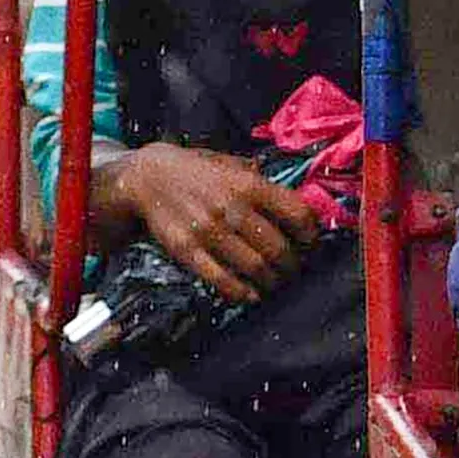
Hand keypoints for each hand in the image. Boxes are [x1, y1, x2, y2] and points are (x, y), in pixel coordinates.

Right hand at [103, 142, 317, 297]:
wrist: (146, 178)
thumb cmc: (194, 170)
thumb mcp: (230, 163)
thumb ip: (260, 181)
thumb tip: (291, 202)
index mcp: (248, 184)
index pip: (297, 214)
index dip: (311, 235)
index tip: (310, 244)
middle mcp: (232, 208)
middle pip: (279, 248)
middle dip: (293, 265)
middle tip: (294, 270)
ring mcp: (209, 231)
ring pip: (256, 268)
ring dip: (272, 282)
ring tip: (274, 283)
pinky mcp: (188, 251)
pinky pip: (223, 281)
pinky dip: (243, 293)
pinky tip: (250, 294)